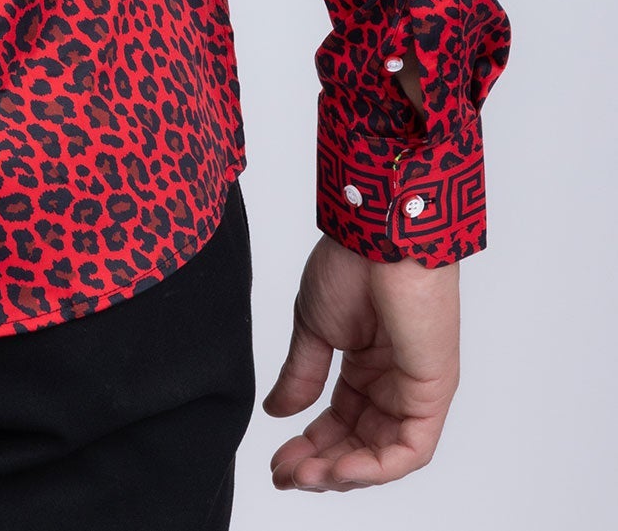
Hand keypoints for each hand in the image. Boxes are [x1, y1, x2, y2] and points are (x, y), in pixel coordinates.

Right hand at [264, 234, 458, 490]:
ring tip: (305, 475)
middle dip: (321, 466)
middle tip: (285, 476)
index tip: (278, 463)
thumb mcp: (314, 328)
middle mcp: (392, 382)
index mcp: (366, 365)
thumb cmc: (352, 264)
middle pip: (358, 444)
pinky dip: (374, 468)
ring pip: (382, 455)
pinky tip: (338, 468)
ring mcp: (414, 389)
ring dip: (343, 472)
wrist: (377, 234)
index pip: (339, 421)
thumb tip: (278, 412)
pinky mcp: (432, 393)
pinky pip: (408, 450)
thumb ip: (301, 374)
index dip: (309, 447)